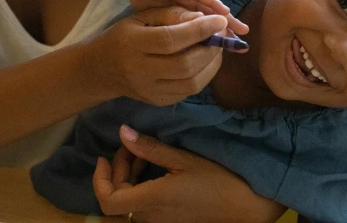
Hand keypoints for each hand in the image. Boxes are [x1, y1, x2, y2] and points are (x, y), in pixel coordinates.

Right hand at [89, 7, 228, 105]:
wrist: (101, 70)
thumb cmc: (123, 37)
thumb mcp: (140, 17)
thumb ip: (171, 15)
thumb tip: (203, 18)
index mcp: (132, 44)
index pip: (170, 39)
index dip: (199, 30)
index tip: (220, 20)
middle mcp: (140, 71)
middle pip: (184, 64)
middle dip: (211, 48)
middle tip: (222, 33)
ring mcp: (150, 91)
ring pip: (191, 83)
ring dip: (212, 64)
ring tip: (218, 46)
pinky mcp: (159, 102)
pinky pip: (189, 92)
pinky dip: (204, 75)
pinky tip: (207, 61)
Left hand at [93, 125, 287, 222]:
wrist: (247, 206)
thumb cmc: (219, 179)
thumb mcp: (183, 159)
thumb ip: (150, 148)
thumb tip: (122, 132)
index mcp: (153, 201)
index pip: (108, 201)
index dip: (99, 179)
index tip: (103, 157)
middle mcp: (151, 217)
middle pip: (117, 198)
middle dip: (117, 169)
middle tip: (131, 145)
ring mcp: (160, 222)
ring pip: (129, 202)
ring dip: (129, 177)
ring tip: (143, 154)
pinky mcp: (168, 220)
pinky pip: (142, 206)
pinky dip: (140, 185)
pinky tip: (154, 168)